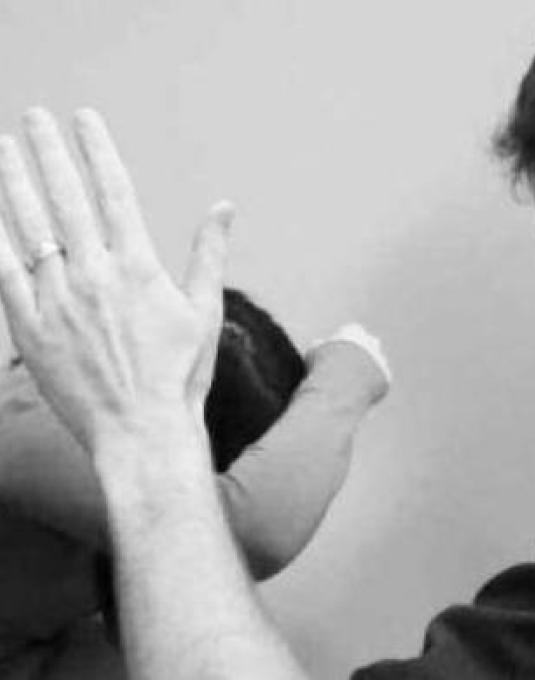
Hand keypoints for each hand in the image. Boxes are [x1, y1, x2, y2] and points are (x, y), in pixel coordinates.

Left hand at [0, 107, 232, 456]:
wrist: (142, 431)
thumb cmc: (180, 373)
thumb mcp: (205, 311)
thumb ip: (209, 253)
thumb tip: (224, 207)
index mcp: (138, 267)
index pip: (113, 191)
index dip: (97, 149)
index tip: (84, 119)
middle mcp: (94, 275)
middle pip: (66, 198)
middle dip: (49, 151)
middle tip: (35, 119)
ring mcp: (57, 301)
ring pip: (30, 228)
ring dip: (15, 183)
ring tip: (5, 149)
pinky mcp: (30, 328)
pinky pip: (6, 273)